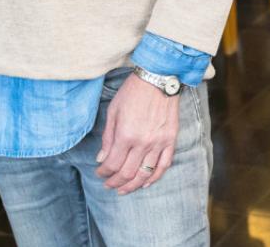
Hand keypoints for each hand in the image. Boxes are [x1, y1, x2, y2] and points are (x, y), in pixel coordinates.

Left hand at [95, 72, 179, 194]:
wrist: (158, 79)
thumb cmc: (132, 92)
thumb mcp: (113, 111)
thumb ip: (108, 138)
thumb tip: (101, 158)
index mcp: (126, 134)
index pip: (113, 163)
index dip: (104, 172)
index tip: (99, 173)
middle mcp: (143, 142)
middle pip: (128, 173)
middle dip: (115, 182)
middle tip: (108, 185)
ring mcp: (159, 143)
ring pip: (145, 174)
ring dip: (132, 185)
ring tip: (123, 189)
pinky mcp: (170, 140)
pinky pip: (164, 165)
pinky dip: (154, 178)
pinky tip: (145, 183)